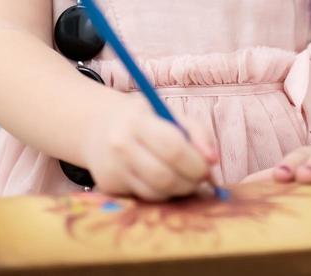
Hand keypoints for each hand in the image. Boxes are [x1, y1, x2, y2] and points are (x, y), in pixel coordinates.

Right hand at [82, 92, 219, 200]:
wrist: (97, 125)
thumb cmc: (142, 118)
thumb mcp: (167, 112)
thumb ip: (196, 132)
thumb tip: (213, 160)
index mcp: (137, 121)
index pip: (173, 148)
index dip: (196, 162)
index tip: (208, 166)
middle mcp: (121, 146)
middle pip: (164, 177)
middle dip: (191, 182)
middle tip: (201, 178)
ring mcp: (112, 169)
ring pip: (156, 193)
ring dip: (179, 190)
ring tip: (185, 178)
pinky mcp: (109, 187)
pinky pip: (144, 198)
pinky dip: (162, 194)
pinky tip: (165, 181)